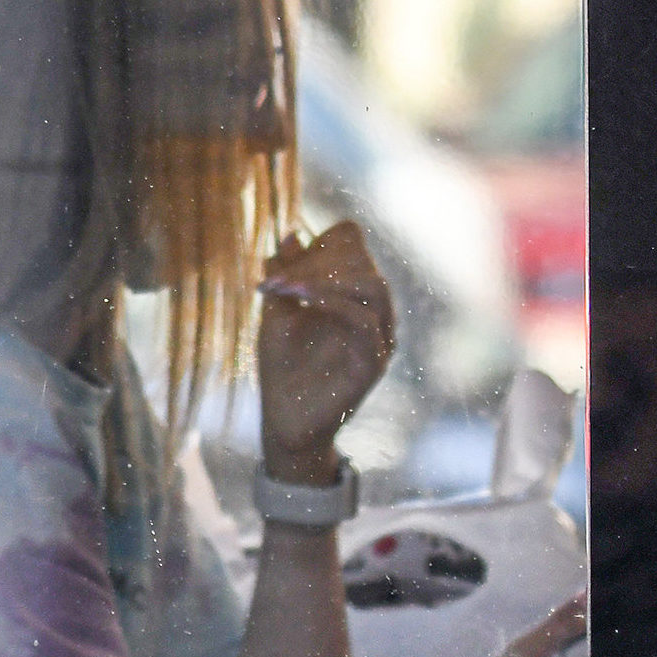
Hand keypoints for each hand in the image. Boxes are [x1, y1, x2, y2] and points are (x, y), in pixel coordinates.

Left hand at [257, 221, 397, 483]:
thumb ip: (286, 277)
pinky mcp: (372, 364)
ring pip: (371, 288)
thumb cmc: (283, 370)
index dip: (325, 241)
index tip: (286, 253)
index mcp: (356, 300)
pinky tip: (299, 297)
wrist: (284, 422)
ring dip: (324, 278)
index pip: (358, 249)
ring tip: (284, 284)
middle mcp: (375, 317)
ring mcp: (379, 340)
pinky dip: (331, 302)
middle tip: (278, 275)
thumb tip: (290, 234)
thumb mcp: (277, 313)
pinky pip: (361, 321)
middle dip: (319, 262)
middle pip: (364, 265)